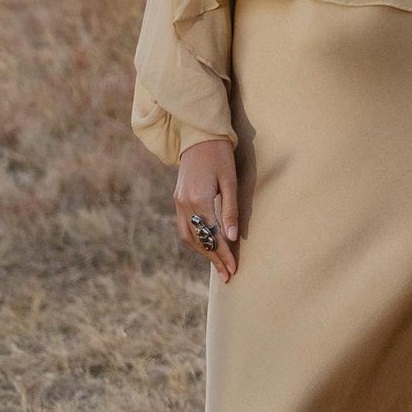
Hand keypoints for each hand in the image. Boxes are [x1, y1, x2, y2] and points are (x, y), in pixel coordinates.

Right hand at [174, 139, 239, 280]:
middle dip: (213, 259)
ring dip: (203, 252)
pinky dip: (195, 240)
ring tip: (218, 264)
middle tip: (228, 274)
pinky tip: (206, 246)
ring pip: (188, 236)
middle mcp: (185, 204)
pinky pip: (184, 227)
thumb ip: (230, 209)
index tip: (233, 270)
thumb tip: (231, 236)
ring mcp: (178, 202)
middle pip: (199, 240)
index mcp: (199, 200)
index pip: (212, 236)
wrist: (198, 136)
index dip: (223, 255)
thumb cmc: (220, 155)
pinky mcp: (177, 199)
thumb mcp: (230, 181)